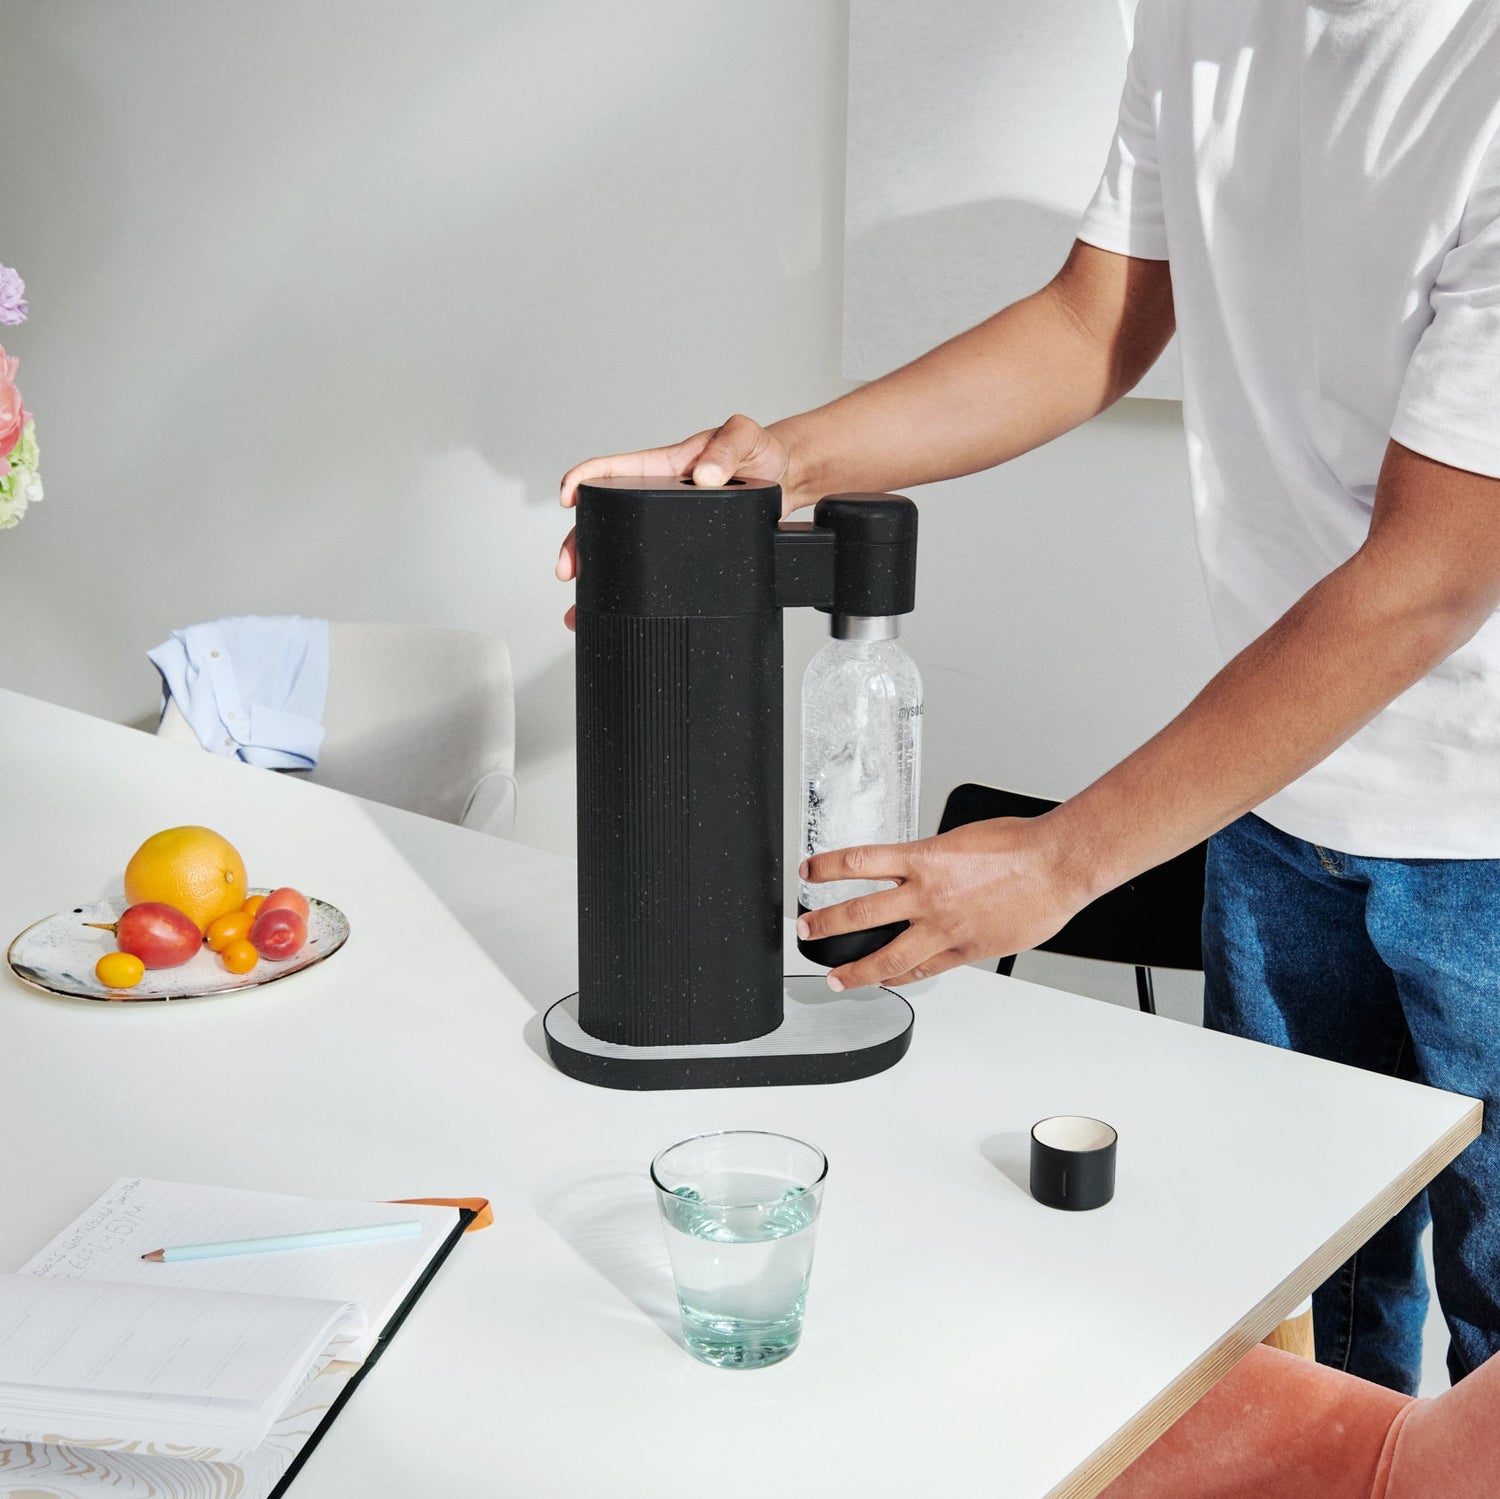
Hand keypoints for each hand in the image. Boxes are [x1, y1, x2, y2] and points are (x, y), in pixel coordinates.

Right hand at [555, 414, 792, 628]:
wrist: (784, 478)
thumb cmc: (760, 450)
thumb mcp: (745, 437)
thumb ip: (726, 449)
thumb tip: (705, 475)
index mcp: (662, 466)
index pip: (611, 468)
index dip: (583, 479)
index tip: (567, 496)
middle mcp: (657, 495)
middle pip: (603, 518)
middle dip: (578, 542)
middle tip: (568, 568)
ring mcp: (666, 524)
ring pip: (619, 549)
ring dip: (595, 573)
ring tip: (580, 602)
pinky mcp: (682, 547)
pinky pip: (649, 567)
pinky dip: (629, 588)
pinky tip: (614, 609)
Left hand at [794, 815, 1093, 991]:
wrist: (1058, 865)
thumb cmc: (1019, 845)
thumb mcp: (961, 839)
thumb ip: (931, 859)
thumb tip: (914, 870)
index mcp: (924, 859)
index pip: (858, 862)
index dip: (826, 867)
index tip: (807, 871)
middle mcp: (928, 895)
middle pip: (860, 913)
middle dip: (825, 924)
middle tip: (805, 930)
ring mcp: (945, 927)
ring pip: (888, 957)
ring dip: (856, 970)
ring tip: (836, 978)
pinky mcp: (967, 950)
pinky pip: (927, 969)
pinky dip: (905, 977)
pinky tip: (891, 981)